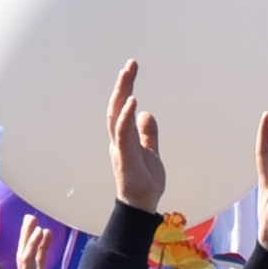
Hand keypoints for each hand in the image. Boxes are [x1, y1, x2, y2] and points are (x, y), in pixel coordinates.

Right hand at [14, 214, 54, 268]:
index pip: (36, 262)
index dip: (41, 247)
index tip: (47, 233)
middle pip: (27, 254)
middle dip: (30, 236)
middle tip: (33, 219)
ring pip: (24, 253)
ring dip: (29, 235)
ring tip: (33, 219)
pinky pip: (28, 260)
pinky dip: (33, 245)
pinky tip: (40, 232)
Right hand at [107, 60, 164, 211]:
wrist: (143, 204)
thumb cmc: (145, 180)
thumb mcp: (151, 152)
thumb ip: (148, 134)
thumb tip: (147, 114)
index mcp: (124, 136)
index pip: (122, 106)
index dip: (126, 87)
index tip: (132, 68)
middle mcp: (118, 138)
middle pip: (116, 105)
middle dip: (123, 84)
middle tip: (131, 64)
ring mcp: (119, 146)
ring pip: (116, 115)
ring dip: (122, 93)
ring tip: (128, 74)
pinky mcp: (124, 156)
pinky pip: (122, 133)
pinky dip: (126, 116)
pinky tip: (133, 102)